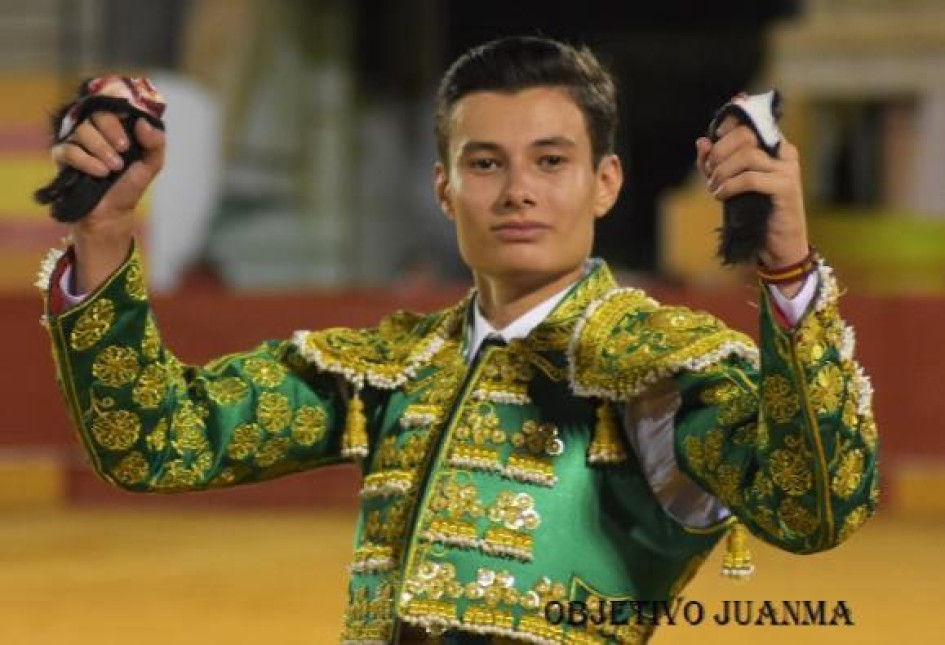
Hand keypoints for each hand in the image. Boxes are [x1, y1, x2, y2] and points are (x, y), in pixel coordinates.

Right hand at [50, 112, 164, 291]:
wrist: (112, 212)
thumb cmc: (130, 185)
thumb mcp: (151, 164)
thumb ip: (155, 143)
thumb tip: (143, 123)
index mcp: (116, 128)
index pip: (113, 106)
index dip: (120, 116)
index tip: (131, 136)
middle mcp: (95, 130)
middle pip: (96, 114)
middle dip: (111, 131)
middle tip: (123, 150)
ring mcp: (77, 142)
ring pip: (82, 130)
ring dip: (100, 148)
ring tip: (112, 169)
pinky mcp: (63, 156)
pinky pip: (67, 149)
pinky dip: (85, 160)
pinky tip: (99, 173)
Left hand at [695, 118, 809, 292]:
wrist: (778, 244)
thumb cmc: (754, 211)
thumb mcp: (729, 182)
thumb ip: (714, 162)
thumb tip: (701, 141)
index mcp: (773, 145)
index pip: (750, 120)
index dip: (728, 124)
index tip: (712, 140)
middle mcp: (784, 151)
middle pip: (745, 134)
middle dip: (719, 152)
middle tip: (710, 173)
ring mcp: (788, 168)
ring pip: (747, 155)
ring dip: (722, 171)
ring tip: (714, 188)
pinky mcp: (786, 187)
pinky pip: (750, 178)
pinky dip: (730, 186)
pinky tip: (721, 196)